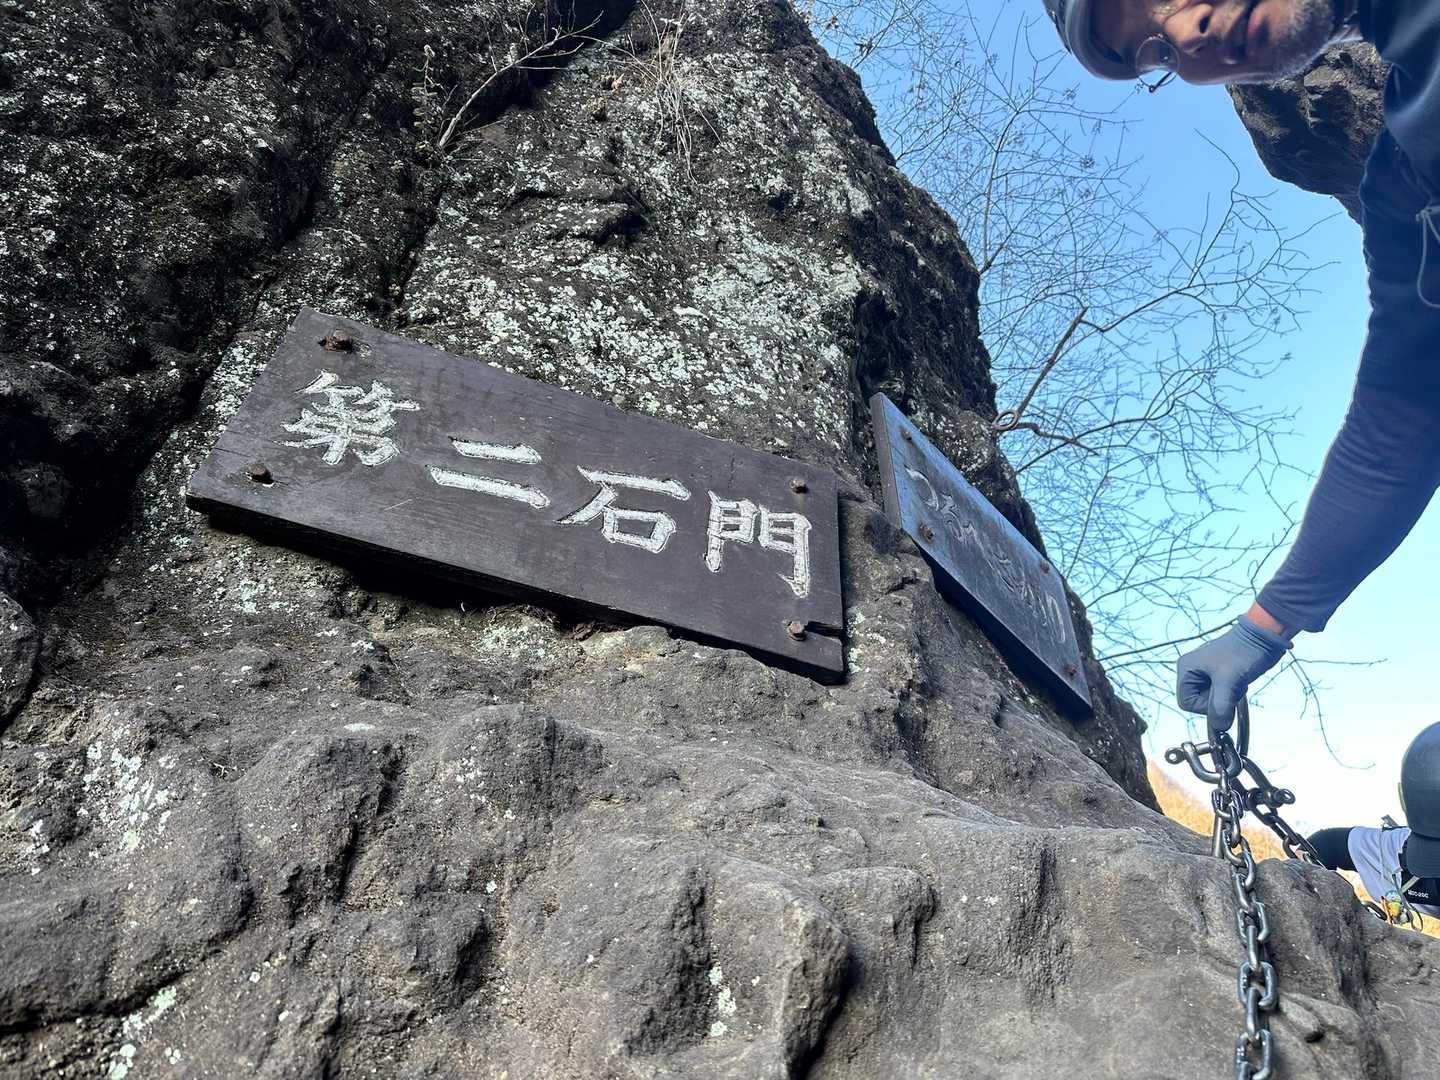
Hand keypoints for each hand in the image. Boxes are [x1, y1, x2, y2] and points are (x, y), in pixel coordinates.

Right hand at [1175, 616, 1290, 731]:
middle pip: (1198, 703)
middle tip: (1232, 687)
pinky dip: (1232, 693)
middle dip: (1218, 701)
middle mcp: (1193, 671)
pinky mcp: (1220, 676)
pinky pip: (1221, 695)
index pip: (1186, 703)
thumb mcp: (1229, 680)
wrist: (1264, 637)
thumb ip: (1220, 705)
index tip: (1222, 697)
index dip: (1205, 707)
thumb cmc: (1244, 652)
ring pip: (1211, 700)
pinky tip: (1240, 681)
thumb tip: (1219, 727)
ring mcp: (1206, 673)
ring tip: (1237, 682)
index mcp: (1187, 669)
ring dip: (1227, 697)